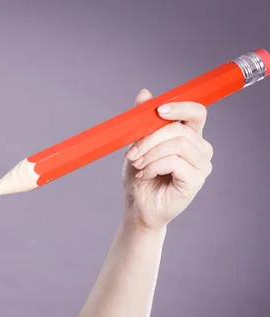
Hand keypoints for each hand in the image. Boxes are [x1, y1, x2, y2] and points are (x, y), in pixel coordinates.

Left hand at [121, 89, 213, 231]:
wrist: (138, 205)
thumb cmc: (140, 175)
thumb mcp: (137, 144)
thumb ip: (144, 120)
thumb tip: (144, 94)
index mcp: (190, 136)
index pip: (197, 112)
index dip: (180, 107)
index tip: (158, 110)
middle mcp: (200, 148)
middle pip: (180, 129)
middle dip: (150, 138)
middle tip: (131, 152)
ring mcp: (201, 165)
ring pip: (178, 144)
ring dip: (150, 153)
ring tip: (137, 164)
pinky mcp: (196, 180)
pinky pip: (174, 162)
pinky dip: (153, 166)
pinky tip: (143, 174)